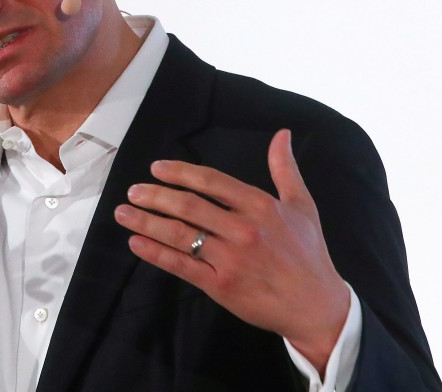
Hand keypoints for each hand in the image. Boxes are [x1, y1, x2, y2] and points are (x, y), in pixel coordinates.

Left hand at [113, 130, 348, 371]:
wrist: (317, 306)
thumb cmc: (309, 253)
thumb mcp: (303, 206)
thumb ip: (285, 168)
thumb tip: (282, 134)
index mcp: (260, 206)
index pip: (211, 181)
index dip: (180, 172)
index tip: (156, 168)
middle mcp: (243, 230)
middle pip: (188, 206)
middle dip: (154, 196)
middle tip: (132, 191)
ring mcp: (230, 259)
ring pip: (179, 234)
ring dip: (146, 222)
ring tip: (123, 213)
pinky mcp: (220, 286)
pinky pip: (181, 265)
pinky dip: (155, 253)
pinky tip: (136, 242)